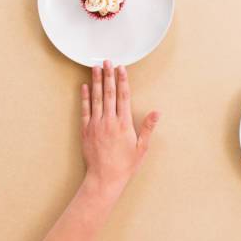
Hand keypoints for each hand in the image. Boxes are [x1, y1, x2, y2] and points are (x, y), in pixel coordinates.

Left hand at [80, 60, 158, 199]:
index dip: (123, 80)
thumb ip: (148, 128)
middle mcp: (109, 121)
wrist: (104, 178)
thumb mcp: (141, 148)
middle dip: (108, 75)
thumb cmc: (125, 165)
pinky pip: (85, 110)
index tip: (121, 68)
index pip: (123, 97)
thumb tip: (156, 112)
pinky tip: (84, 87)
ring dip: (96, 82)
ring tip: (95, 68)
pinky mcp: (86, 130)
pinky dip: (84, 97)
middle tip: (107, 61)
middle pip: (109, 93)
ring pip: (96, 98)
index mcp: (124, 124)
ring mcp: (96, 125)